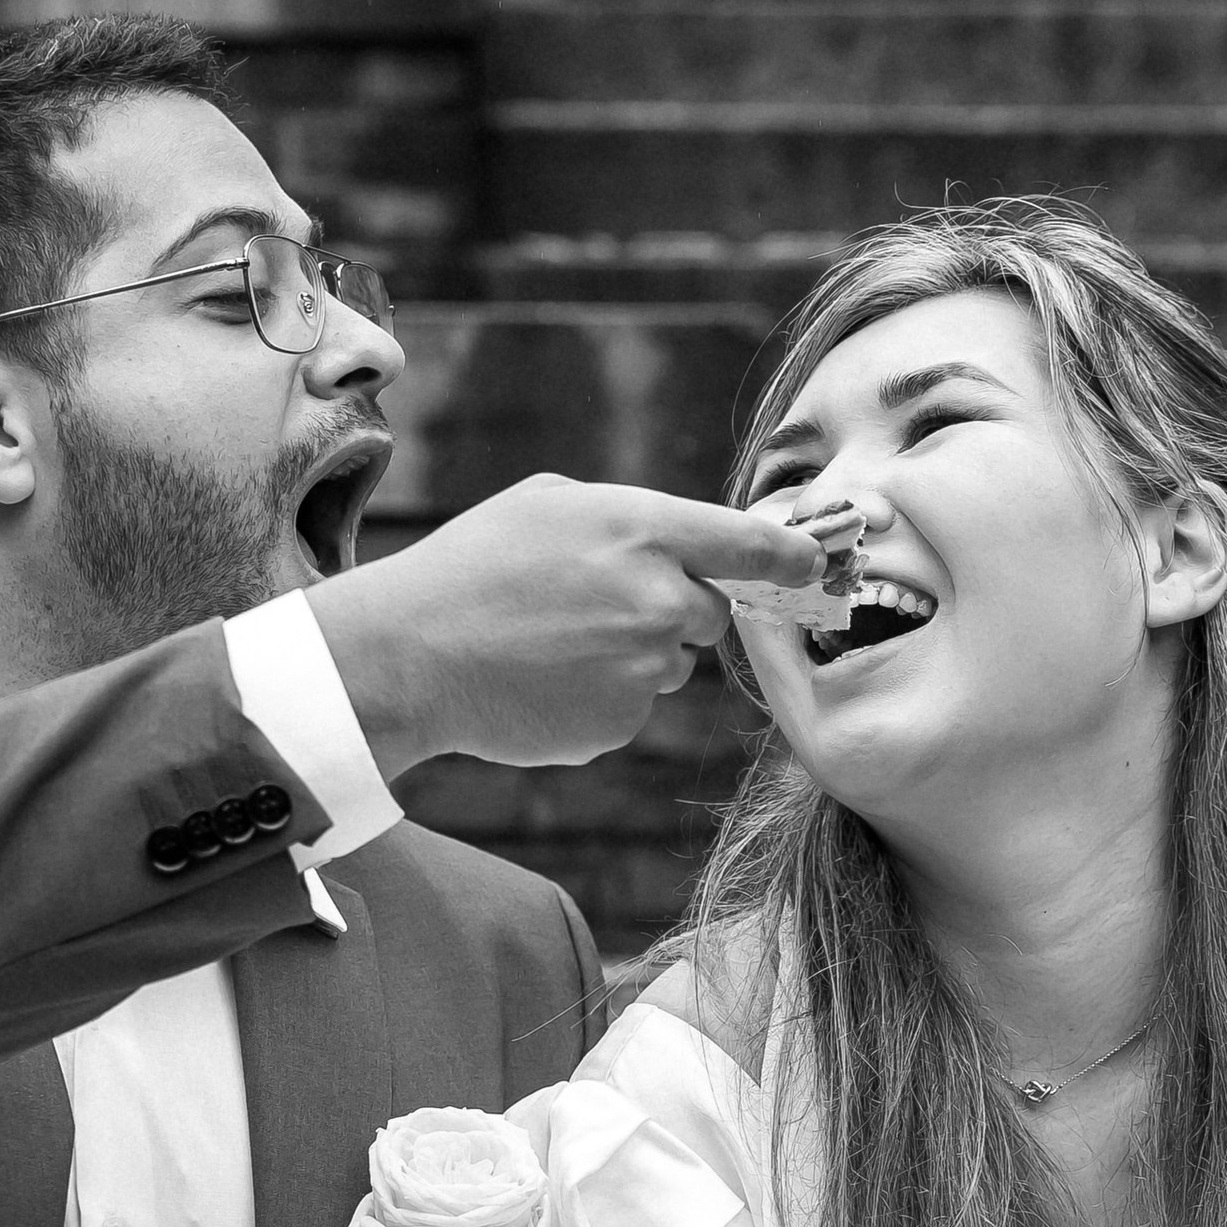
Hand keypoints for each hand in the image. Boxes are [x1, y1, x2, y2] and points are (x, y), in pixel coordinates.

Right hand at [304, 476, 823, 774]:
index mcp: (642, 529)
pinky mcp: (621, 722)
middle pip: (710, 614)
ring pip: (669, 664)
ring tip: (553, 644)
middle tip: (593, 606)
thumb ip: (630, 518)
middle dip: (671, 610)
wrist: (410, 654)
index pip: (749, 545)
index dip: (791, 557)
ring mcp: (643, 668)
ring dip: (631, 655)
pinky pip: (633, 707)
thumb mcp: (548, 504)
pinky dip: (600, 698)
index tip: (816, 566)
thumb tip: (681, 542)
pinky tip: (544, 681)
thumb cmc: (472, 567)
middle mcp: (657, 599)